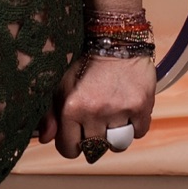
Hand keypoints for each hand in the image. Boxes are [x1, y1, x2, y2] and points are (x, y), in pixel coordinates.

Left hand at [38, 52, 156, 159]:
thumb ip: (50, 113)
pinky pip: (138, 132)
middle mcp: (95, 112)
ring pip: (118, 144)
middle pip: (95, 150)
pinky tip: (128, 110)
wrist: (116, 39)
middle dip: (94, 139)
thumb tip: (46, 139)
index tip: (77, 136)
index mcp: (71, 108)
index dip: (72, 145)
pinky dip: (135, 126)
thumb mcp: (61, 83)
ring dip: (115, 136)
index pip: (69, 149)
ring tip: (113, 118)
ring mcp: (119, 110)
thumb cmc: (86, 61)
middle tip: (96, 121)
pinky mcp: (141, 106)